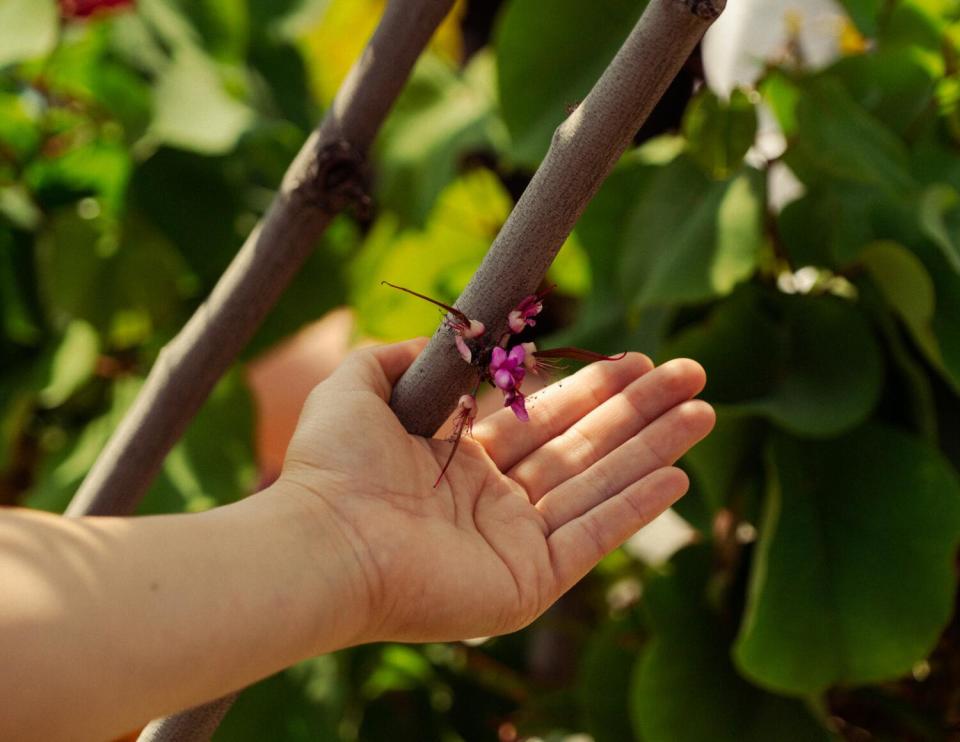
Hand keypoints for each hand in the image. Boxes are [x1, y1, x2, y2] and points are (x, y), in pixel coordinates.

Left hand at [280, 338, 713, 645]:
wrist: (327, 543)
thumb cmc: (335, 467)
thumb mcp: (356, 389)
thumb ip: (390, 360)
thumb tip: (429, 342)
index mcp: (462, 459)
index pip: (544, 419)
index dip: (591, 388)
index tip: (635, 359)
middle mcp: (494, 500)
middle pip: (584, 446)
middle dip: (639, 410)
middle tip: (692, 377)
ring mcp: (515, 542)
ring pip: (598, 485)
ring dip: (653, 450)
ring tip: (704, 414)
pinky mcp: (529, 582)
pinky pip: (592, 538)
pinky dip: (634, 509)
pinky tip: (676, 478)